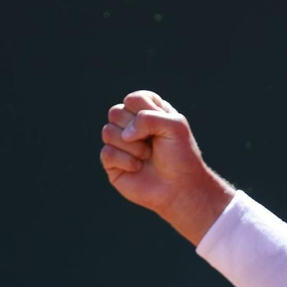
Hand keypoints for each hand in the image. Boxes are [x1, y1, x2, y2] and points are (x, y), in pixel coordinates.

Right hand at [98, 91, 234, 244]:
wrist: (180, 187)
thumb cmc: (180, 155)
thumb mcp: (175, 126)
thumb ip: (148, 118)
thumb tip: (125, 135)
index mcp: (148, 111)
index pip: (133, 99)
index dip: (145, 112)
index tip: (161, 126)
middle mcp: (131, 125)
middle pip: (115, 112)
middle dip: (135, 129)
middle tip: (151, 142)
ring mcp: (120, 144)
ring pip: (107, 131)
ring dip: (132, 146)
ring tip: (146, 156)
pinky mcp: (112, 163)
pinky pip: (107, 152)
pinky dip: (125, 161)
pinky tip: (138, 168)